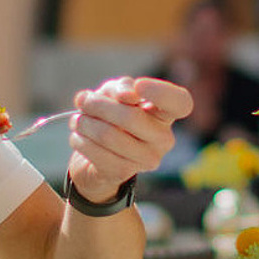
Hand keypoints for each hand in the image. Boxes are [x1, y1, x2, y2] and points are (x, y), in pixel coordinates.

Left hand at [65, 76, 192, 204]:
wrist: (96, 158)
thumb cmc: (110, 118)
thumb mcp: (114, 94)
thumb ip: (121, 88)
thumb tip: (127, 96)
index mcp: (164, 115)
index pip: (181, 103)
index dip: (161, 92)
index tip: (139, 85)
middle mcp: (163, 139)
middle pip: (132, 117)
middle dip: (99, 105)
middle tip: (83, 101)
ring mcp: (147, 159)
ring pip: (109, 135)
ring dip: (85, 123)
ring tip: (77, 120)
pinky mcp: (125, 173)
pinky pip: (97, 153)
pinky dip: (80, 141)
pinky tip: (77, 137)